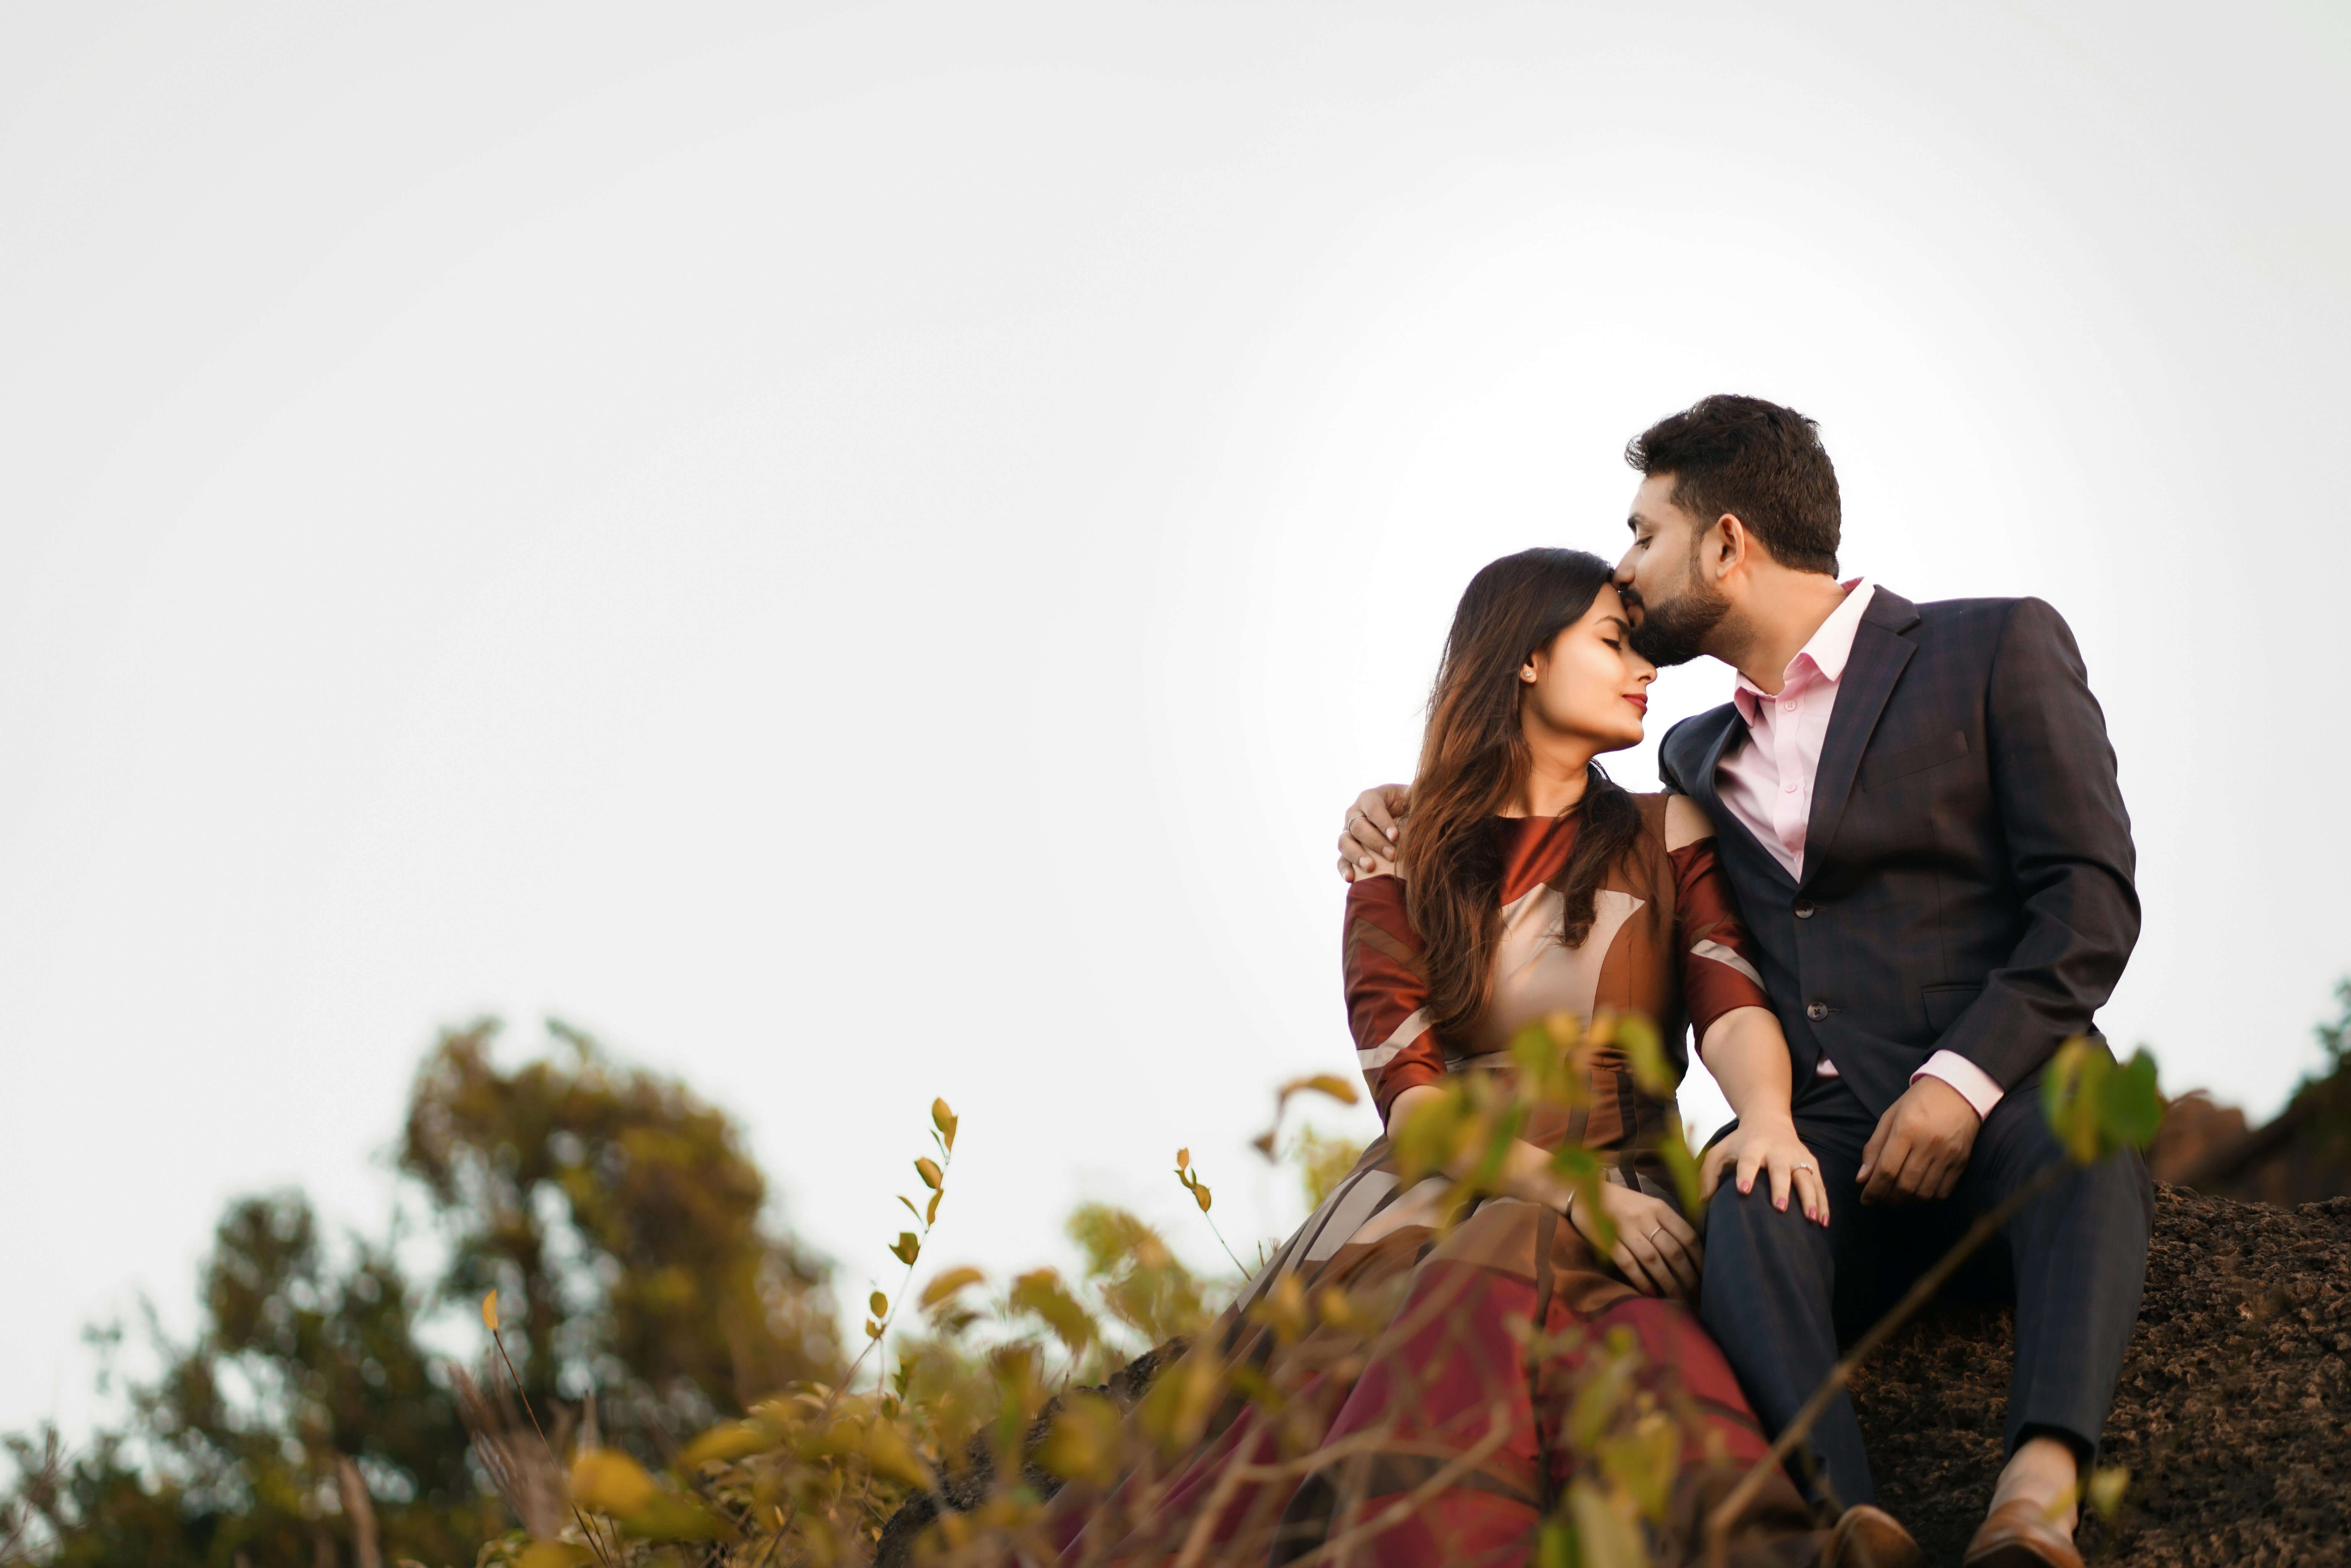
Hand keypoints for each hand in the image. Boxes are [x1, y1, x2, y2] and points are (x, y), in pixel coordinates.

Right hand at [1336, 784, 1408, 880]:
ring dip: (1356, 855)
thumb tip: (1421, 785)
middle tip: (1393, 855)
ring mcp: (1348, 832)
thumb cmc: (1409, 807)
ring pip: (1345, 842)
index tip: (1396, 836)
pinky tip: (1351, 879)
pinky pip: (1341, 860)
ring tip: (1370, 867)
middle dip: (1375, 842)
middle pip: (1358, 826)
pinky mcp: (1347, 850)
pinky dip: (1344, 869)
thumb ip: (1417, 791)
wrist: (1403, 822)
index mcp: (1370, 797)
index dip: (1383, 822)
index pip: (1373, 808)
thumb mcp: (1414, 797)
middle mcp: (1355, 813)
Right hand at [1568, 1180, 1702, 1299]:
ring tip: (1677, 1298)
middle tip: (1695, 1293)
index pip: (1686, 1235)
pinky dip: (1641, 1280)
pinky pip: (1628, 1264)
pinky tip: (1650, 1293)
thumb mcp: (1648, 1204)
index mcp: (1658, 1207)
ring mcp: (1625, 1229)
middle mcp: (1644, 1217)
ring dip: (1667, 1282)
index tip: (1706, 1275)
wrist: (1583, 1190)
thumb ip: (1666, 1222)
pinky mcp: (1607, 1240)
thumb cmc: (1622, 1202)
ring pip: (1652, 1260)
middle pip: (1672, 1250)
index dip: (1698, 1258)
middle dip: (1687, 1275)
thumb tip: (1690, 1251)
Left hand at [1699, 1117, 1829, 1225]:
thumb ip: (1708, 1174)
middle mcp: (1777, 1151)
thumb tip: (1701, 1202)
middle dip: (1781, 1188)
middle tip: (1780, 1208)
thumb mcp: (1720, 1151)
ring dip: (1810, 1198)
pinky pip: (1819, 1184)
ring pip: (1806, 1178)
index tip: (1742, 1190)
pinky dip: (1823, 1202)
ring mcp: (1797, 1157)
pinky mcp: (1811, 1163)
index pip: (1748, 1160)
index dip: (1746, 1174)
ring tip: (1811, 1219)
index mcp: (1753, 1147)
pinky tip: (1824, 1221)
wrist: (1769, 1119)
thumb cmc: (1740, 1142)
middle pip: (1780, 1170)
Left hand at [1857, 1076, 1980, 1203]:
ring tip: (1896, 1197)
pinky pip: (1943, 1191)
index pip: (1886, 1170)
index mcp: (1906, 1130)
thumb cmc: (1918, 1102)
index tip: (1865, 1200)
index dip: (1873, 1190)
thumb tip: (1862, 1179)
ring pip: (1924, 1193)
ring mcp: (1947, 1155)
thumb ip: (1874, 1148)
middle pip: (1905, 1185)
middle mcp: (1928, 1145)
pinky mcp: (1961, 1162)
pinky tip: (1918, 1192)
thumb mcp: (1890, 1117)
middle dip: (1888, 1198)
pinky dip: (1928, 1198)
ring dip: (1906, 1201)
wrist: (1958, 1091)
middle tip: (1880, 1199)